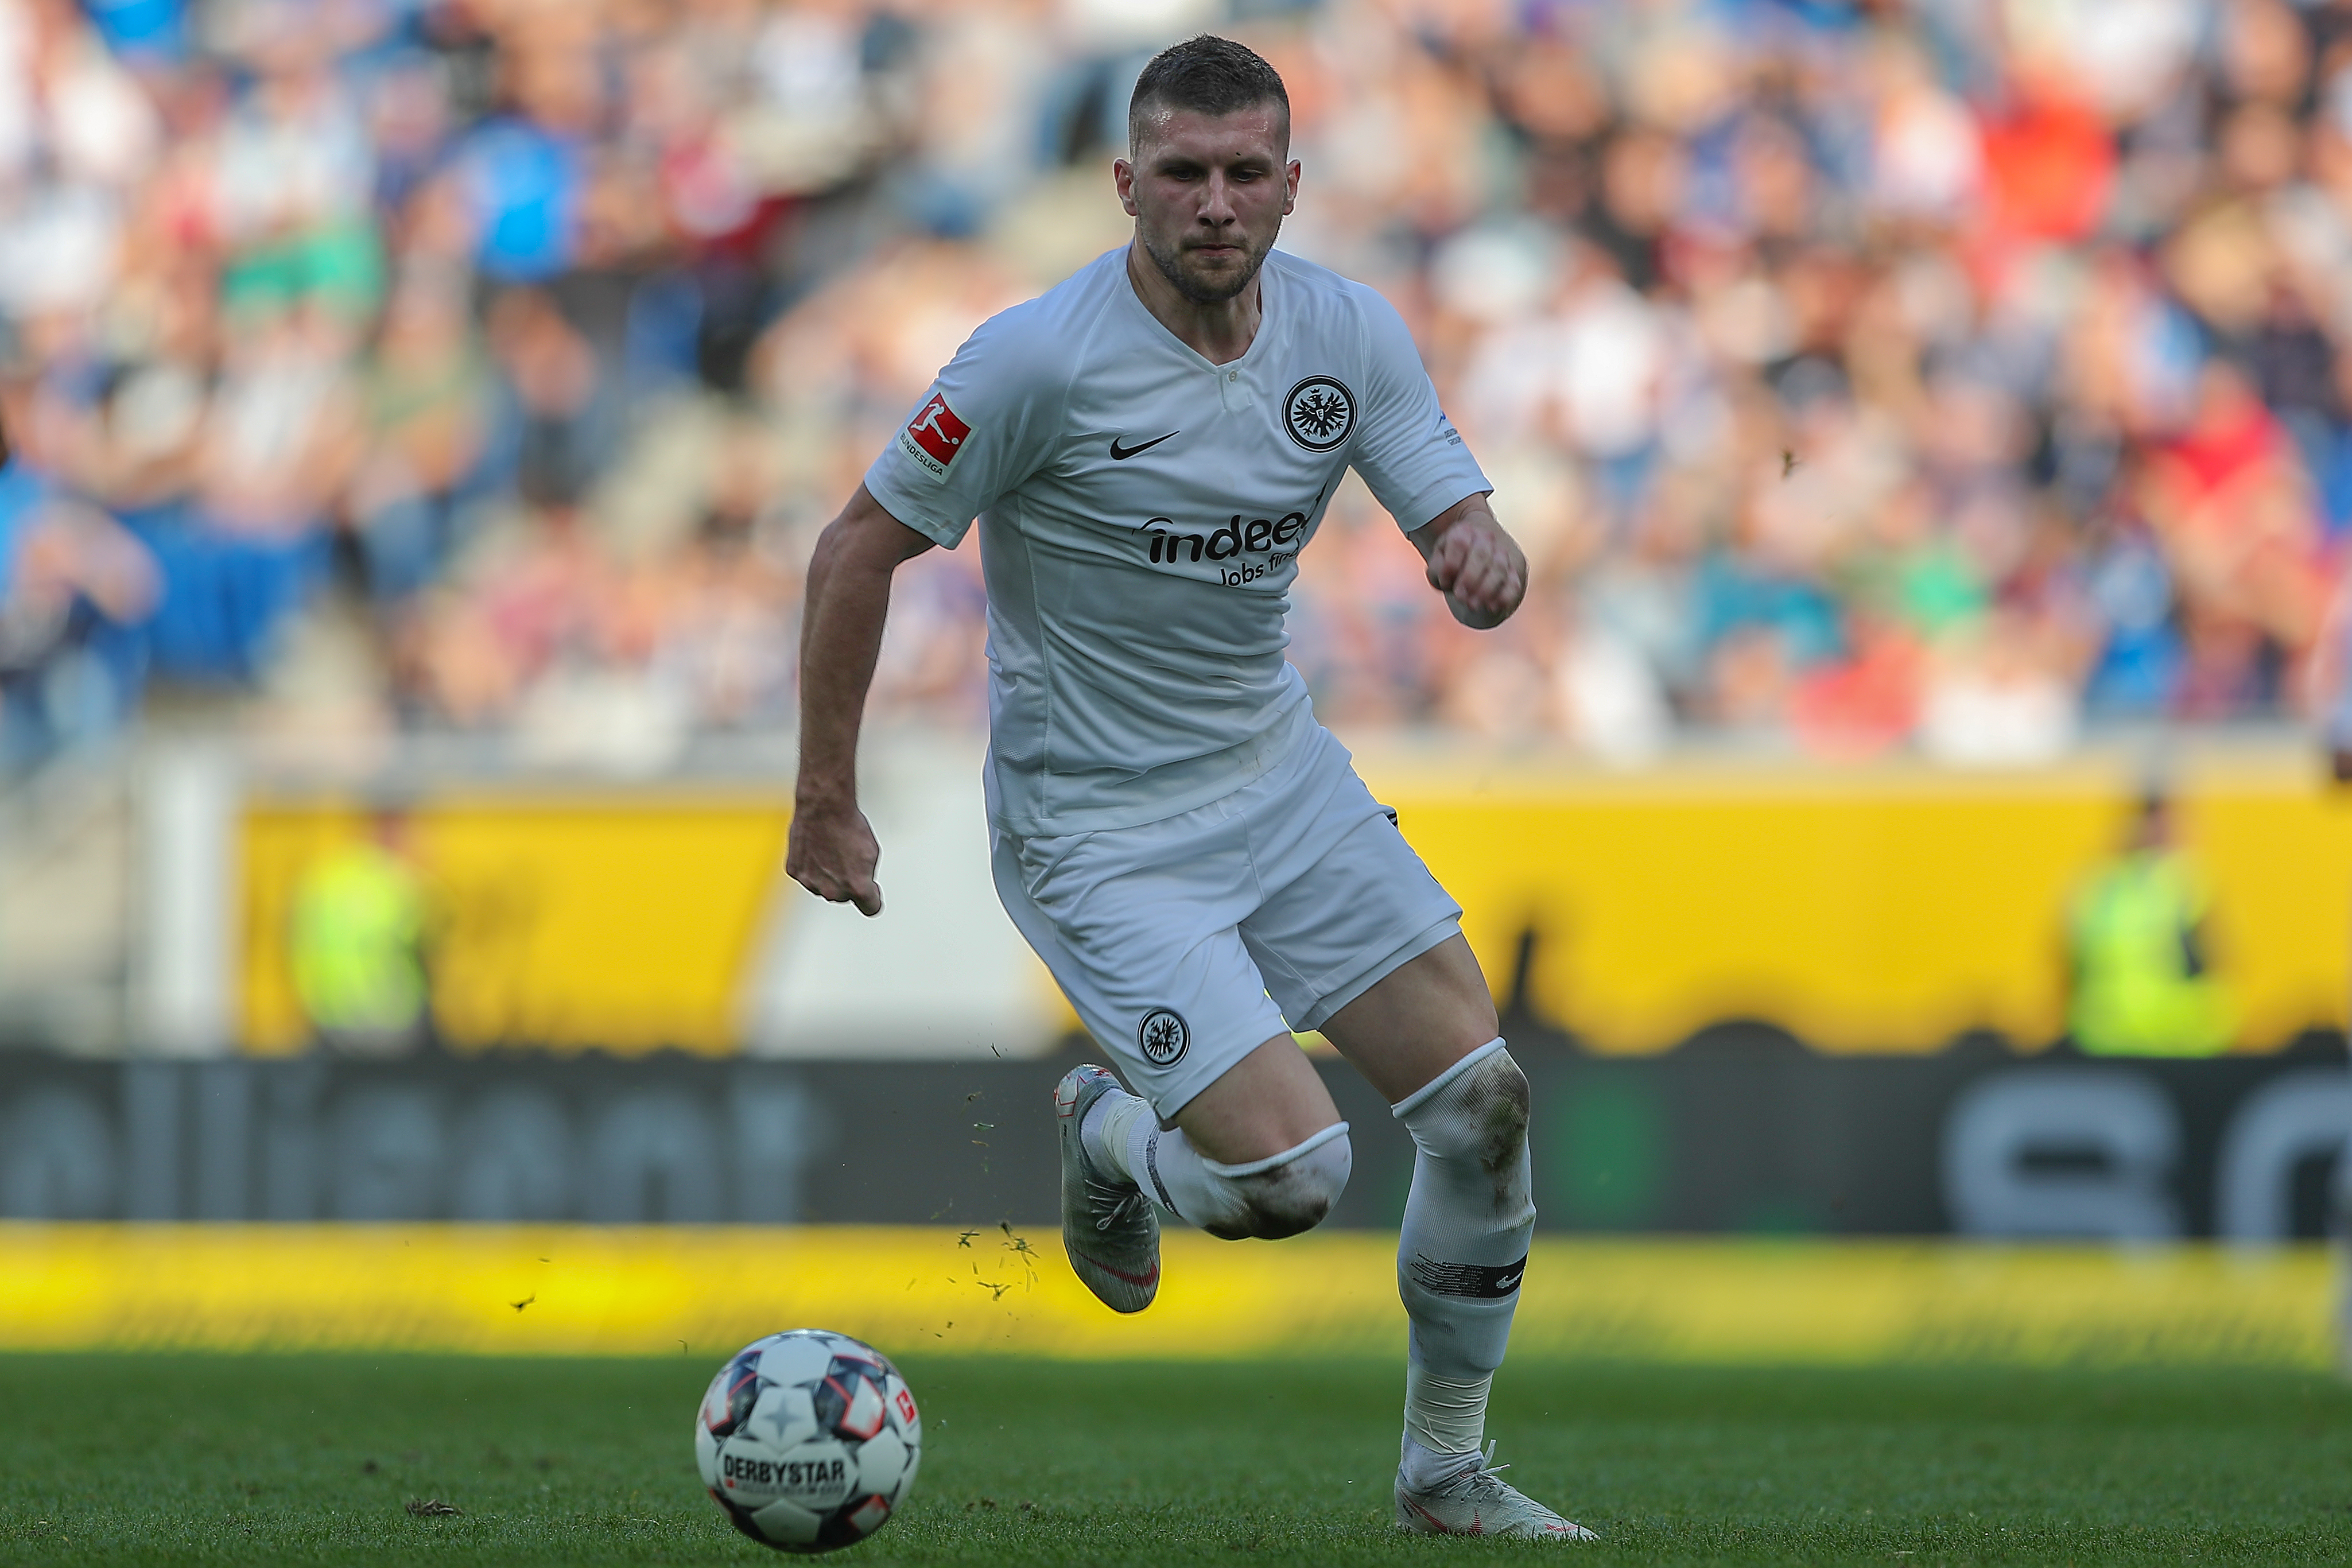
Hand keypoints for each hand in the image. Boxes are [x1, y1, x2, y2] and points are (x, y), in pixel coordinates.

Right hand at [786, 798, 883, 915]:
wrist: (823, 808)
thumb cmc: (849, 826)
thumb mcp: (871, 853)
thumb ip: (867, 876)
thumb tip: (862, 885)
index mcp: (857, 888)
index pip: (871, 908)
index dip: (873, 897)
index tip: (871, 889)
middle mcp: (833, 891)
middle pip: (844, 896)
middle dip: (847, 882)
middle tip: (847, 858)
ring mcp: (811, 883)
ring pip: (823, 887)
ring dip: (828, 876)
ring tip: (831, 850)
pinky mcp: (795, 872)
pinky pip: (807, 875)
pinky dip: (811, 866)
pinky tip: (816, 848)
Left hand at [1422, 509, 1526, 628]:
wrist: (1481, 551)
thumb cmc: (1455, 561)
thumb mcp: (1439, 561)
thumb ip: (1438, 569)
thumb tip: (1447, 580)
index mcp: (1464, 531)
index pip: (1459, 543)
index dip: (1451, 565)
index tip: (1445, 582)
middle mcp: (1487, 537)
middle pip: (1481, 555)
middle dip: (1469, 579)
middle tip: (1460, 597)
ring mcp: (1505, 552)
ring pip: (1499, 569)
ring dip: (1485, 590)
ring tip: (1472, 605)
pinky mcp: (1517, 569)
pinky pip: (1514, 583)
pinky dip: (1504, 596)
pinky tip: (1491, 606)